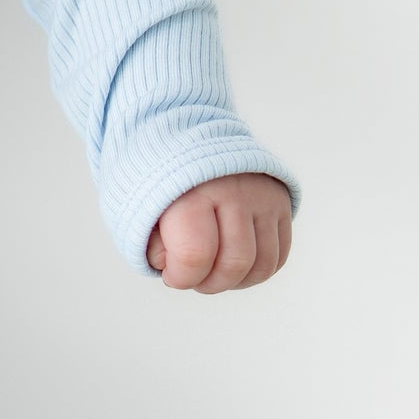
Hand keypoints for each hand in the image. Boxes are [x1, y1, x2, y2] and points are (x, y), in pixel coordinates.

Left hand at [145, 173, 291, 291]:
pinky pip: (279, 256)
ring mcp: (263, 196)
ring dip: (235, 281)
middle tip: (192, 275)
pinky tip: (234, 264)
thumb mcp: (137, 204)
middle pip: (234, 264)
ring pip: (262, 266)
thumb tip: (172, 268)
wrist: (190, 136)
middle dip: (208, 283)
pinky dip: (257, 271)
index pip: (195, 255)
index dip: (181, 277)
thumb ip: (149, 242)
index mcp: (191, 189)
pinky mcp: (281, 203)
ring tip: (213, 270)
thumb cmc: (160, 178)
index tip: (170, 272)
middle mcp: (234, 190)